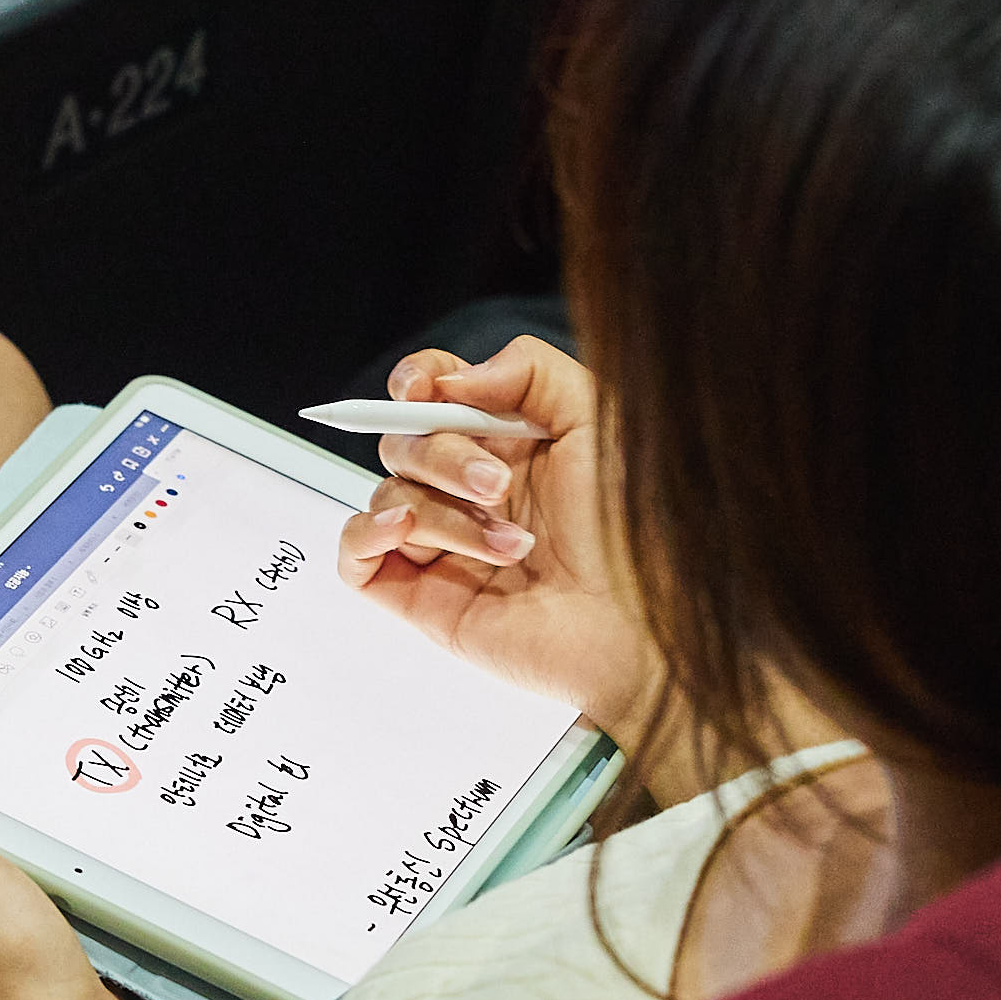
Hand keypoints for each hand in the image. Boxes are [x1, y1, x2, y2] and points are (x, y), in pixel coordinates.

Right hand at [335, 337, 661, 744]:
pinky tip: (402, 533)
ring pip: (389, 496)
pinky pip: (354, 559)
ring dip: (446, 516)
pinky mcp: (424, 599)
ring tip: (514, 550)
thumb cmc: (636, 531)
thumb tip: (448, 381)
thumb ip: (529, 371)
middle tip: (500, 488)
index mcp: (507, 440)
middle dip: (443, 456)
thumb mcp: (599, 419)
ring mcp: (444, 545)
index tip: (422, 391)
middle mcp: (468, 489)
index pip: (431, 392)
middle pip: (404, 442)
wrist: (646, 628)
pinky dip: (362, 535)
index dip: (415, 381)